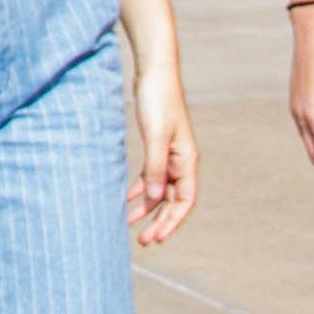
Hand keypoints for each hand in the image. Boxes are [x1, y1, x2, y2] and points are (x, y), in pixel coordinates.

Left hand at [124, 63, 197, 246]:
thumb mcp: (156, 136)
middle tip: (143, 241)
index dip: (173, 222)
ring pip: (159, 190)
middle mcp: (181, 161)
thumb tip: (153, 199)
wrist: (154, 72)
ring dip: (146, 208)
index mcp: (187, 160)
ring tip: (129, 224)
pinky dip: (139, 188)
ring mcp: (169, 155)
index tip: (158, 237)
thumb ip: (155, 168)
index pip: (185, 201)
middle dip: (159, 221)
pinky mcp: (156, 147)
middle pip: (172, 201)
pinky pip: (150, 176)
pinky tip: (126, 198)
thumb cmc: (158, 100)